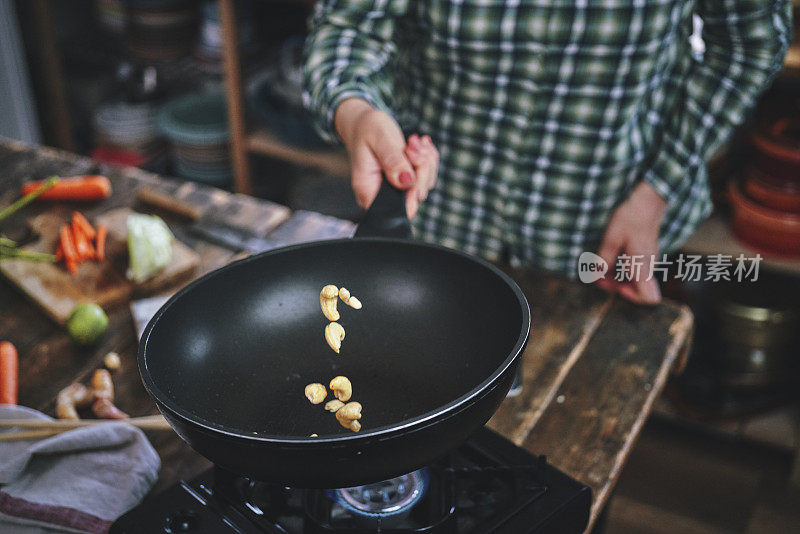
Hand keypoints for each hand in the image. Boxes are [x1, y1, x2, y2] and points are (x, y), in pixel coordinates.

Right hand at [335, 98, 437, 217]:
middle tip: (410, 146)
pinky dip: (428, 157)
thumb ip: (393, 161)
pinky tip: (418, 144)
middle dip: (421, 169)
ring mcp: (397, 188)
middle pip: (416, 195)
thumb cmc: (367, 129)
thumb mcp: (379, 139)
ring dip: (426, 160)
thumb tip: (407, 182)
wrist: (365, 123)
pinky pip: (427, 174)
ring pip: (425, 184)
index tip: (413, 168)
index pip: (395, 209)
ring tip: (413, 141)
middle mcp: (383, 193)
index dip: (412, 193)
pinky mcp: (407, 179)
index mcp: (368, 190)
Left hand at [596, 181, 666, 304]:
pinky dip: (621, 266)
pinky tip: (609, 254)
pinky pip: (634, 266)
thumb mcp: (612, 238)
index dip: (631, 298)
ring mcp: (649, 258)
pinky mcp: (645, 250)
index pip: (649, 298)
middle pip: (637, 289)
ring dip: (616, 275)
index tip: (614, 286)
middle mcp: (649, 265)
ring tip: (599, 264)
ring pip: (634, 277)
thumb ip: (604, 260)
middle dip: (615, 285)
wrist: (648, 197)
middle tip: (597, 274)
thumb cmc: (632, 216)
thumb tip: (595, 275)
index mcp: (643, 266)